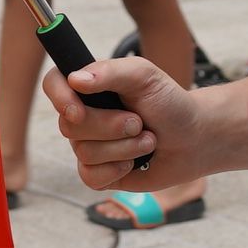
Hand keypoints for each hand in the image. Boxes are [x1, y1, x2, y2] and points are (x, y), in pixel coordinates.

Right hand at [39, 50, 188, 188]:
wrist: (193, 138)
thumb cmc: (169, 103)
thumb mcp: (145, 76)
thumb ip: (111, 71)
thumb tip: (75, 79)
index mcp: (89, 87)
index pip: (54, 84)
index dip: (59, 98)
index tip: (78, 110)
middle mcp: (83, 115)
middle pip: (69, 126)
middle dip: (110, 127)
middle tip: (139, 121)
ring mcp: (89, 145)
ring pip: (84, 153)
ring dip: (124, 148)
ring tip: (146, 140)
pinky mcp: (98, 173)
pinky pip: (91, 176)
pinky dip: (118, 169)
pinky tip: (135, 162)